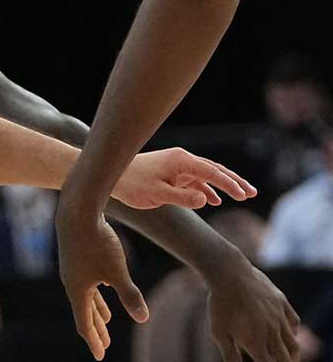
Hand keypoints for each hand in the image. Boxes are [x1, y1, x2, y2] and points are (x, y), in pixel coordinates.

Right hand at [56, 210, 145, 360]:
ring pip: (86, 297)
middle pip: (84, 313)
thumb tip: (143, 318)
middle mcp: (72, 284)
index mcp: (78, 291)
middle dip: (96, 330)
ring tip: (106, 321)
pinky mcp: (76, 258)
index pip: (85, 324)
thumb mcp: (117, 271)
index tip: (100, 356)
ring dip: (97, 311)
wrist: (77, 212)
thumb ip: (129, 295)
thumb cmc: (97, 242)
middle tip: (104, 346)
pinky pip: (87, 284)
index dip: (94, 341)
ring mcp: (73, 271)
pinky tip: (103, 288)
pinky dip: (96, 293)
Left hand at [110, 148, 254, 209]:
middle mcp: (182, 161)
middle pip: (215, 170)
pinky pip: (193, 181)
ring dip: (222, 186)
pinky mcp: (170, 174)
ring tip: (241, 196)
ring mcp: (177, 167)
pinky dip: (204, 189)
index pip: (213, 172)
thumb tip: (206, 200)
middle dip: (234, 182)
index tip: (244, 195)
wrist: (110, 175)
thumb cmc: (131, 184)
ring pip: (205, 175)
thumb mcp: (157, 194)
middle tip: (252, 193)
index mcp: (182, 161)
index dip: (230, 184)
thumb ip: (182, 198)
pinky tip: (212, 201)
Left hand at [203, 260, 302, 361]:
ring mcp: (280, 317)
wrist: (230, 275)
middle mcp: (273, 332)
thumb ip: (230, 356)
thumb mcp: (219, 333)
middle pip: (283, 361)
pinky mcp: (282, 304)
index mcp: (257, 342)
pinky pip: (293, 323)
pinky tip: (291, 339)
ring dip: (294, 361)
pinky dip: (293, 335)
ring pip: (293, 344)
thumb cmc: (219, 306)